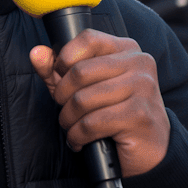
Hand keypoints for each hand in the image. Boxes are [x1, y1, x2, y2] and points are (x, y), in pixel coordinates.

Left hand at [30, 29, 169, 176]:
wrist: (151, 149)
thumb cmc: (115, 113)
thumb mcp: (83, 87)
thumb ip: (57, 68)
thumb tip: (36, 52)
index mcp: (127, 49)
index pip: (88, 39)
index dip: (65, 58)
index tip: (61, 77)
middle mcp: (139, 63)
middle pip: (80, 71)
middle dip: (62, 96)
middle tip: (64, 110)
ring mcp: (142, 88)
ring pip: (83, 99)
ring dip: (68, 119)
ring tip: (71, 127)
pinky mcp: (139, 115)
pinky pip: (92, 123)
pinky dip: (78, 136)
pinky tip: (80, 141)